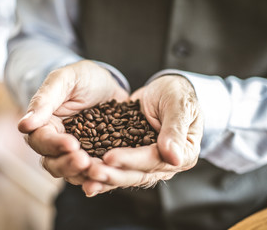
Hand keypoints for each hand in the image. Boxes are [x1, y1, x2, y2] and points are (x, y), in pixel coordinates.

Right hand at [18, 60, 128, 185]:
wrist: (108, 83)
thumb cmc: (82, 77)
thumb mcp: (64, 79)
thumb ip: (45, 99)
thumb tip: (24, 125)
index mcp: (44, 124)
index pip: (41, 140)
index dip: (54, 145)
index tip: (71, 143)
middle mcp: (57, 142)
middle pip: (53, 163)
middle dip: (68, 164)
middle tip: (84, 161)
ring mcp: (76, 152)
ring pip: (72, 172)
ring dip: (83, 175)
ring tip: (99, 171)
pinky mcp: (95, 157)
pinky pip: (93, 172)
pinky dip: (99, 177)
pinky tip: (110, 175)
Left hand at [82, 75, 203, 195]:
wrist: (166, 90)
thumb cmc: (177, 93)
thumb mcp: (179, 104)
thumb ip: (175, 129)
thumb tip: (174, 157)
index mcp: (183, 153)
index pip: (155, 160)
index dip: (132, 160)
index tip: (110, 157)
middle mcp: (165, 164)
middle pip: (137, 174)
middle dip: (113, 173)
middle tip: (91, 170)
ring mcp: (147, 163)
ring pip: (124, 174)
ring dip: (104, 176)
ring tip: (84, 175)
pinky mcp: (132, 158)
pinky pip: (116, 167)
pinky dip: (101, 170)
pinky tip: (83, 173)